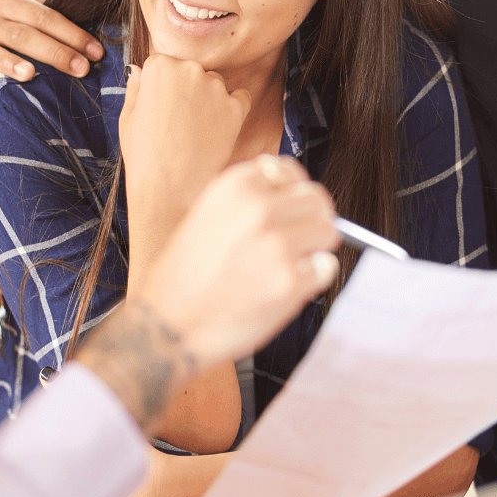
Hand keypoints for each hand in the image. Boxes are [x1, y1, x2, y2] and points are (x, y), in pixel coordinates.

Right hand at [0, 0, 101, 84]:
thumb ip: (57, 0)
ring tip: (30, 74)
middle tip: (81, 68)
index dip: (72, 33)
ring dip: (9, 62)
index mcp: (11, 4)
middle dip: (54, 52)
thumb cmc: (29, 36)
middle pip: (22, 34)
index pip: (44, 16)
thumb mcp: (42, 16)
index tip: (96, 52)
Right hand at [121, 55, 251, 263]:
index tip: (162, 108)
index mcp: (159, 67)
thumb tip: (139, 70)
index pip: (164, 64)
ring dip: (209, 100)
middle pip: (191, 71)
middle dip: (186, 91)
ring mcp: (215, 88)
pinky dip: (232, 110)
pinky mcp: (236, 108)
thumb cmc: (143, 156)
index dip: (162, 88)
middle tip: (179, 123)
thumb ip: (136, 88)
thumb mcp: (128, 118)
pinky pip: (240, 99)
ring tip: (195, 132)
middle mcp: (189, 69)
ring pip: (215, 85)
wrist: (168, 189)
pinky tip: (217, 130)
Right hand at [139, 155, 338, 369]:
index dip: (294, 191)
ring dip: (316, 247)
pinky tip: (283, 286)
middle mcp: (259, 209)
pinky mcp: (291, 282)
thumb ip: (248, 201)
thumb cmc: (182, 278)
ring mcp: (278, 246)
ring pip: (329, 231)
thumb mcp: (206, 215)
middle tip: (300, 238)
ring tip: (289, 263)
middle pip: (317, 199)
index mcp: (235, 186)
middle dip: (312, 219)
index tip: (293, 206)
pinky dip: (313, 278)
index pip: (289, 171)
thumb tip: (292, 196)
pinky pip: (325, 268)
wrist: (168, 325)